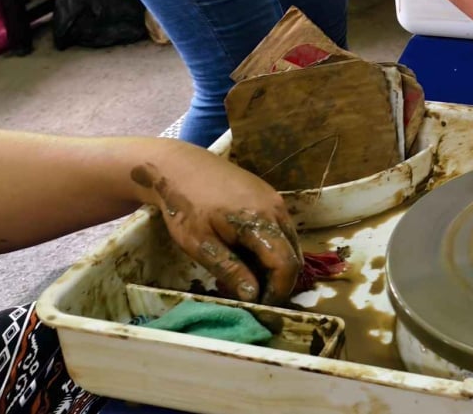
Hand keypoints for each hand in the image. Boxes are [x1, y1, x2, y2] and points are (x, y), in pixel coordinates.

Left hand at [131, 143, 301, 305]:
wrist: (178, 166)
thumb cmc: (185, 206)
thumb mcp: (200, 244)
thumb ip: (230, 270)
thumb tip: (253, 296)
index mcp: (259, 221)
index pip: (286, 265)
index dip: (279, 291)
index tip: (261, 306)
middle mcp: (275, 208)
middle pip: (294, 254)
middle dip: (280, 280)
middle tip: (256, 296)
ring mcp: (274, 198)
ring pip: (289, 241)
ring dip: (277, 264)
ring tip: (250, 276)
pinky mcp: (268, 194)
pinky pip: (281, 227)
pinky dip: (273, 246)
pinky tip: (249, 253)